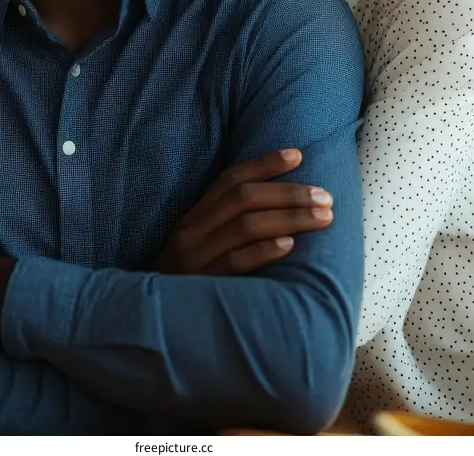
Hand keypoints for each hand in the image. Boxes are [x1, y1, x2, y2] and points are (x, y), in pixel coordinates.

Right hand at [153, 149, 332, 274]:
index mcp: (193, 217)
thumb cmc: (187, 283)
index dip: (264, 164)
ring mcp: (194, 258)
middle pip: (243, 198)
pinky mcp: (200, 286)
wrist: (153, 323)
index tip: (298, 156)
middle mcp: (191, 231)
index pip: (230, 179)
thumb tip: (277, 203)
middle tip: (325, 196)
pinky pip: (234, 263)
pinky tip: (290, 245)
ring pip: (245, 226)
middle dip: (289, 193)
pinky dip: (263, 251)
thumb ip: (225, 224)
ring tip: (322, 218)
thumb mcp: (199, 246)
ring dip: (289, 218)